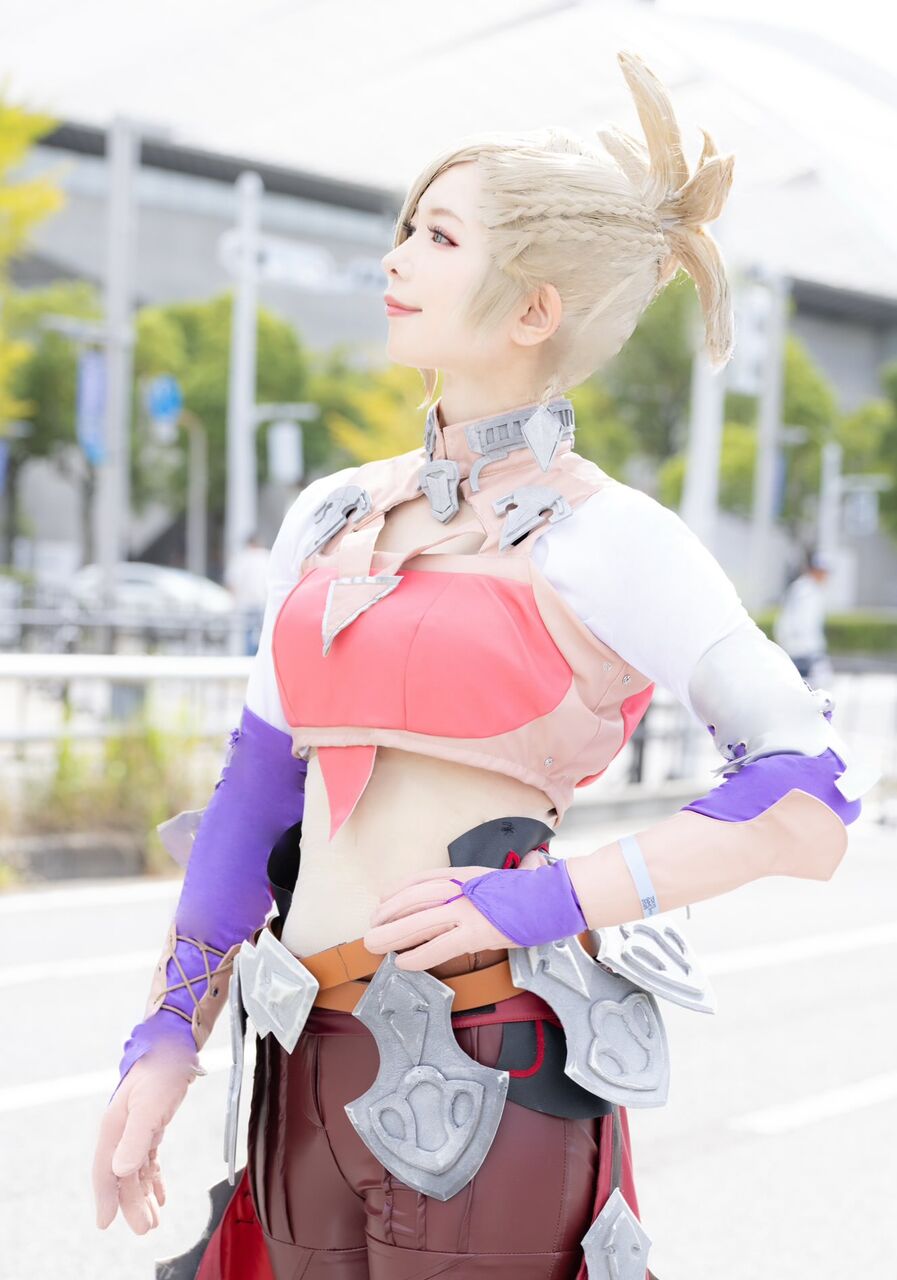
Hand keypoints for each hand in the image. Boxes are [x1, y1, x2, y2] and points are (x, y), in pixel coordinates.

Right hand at [93, 1043, 203, 1234]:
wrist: (173, 1046)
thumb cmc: (161, 1071)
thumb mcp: (149, 1105)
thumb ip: (136, 1138)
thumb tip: (121, 1171)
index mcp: (113, 1127)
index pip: (104, 1170)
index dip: (105, 1198)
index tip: (106, 1224)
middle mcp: (120, 1131)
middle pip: (121, 1176)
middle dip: (131, 1204)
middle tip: (146, 1230)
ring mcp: (134, 1129)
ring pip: (135, 1172)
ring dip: (143, 1196)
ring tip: (154, 1221)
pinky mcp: (150, 1126)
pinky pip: (148, 1160)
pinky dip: (153, 1179)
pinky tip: (160, 1195)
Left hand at [364, 864, 525, 970]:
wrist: (551, 896)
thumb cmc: (528, 891)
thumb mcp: (493, 880)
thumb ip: (474, 886)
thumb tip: (459, 897)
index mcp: (465, 873)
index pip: (422, 879)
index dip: (398, 891)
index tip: (383, 900)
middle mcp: (461, 887)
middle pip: (413, 899)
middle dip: (387, 914)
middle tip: (370, 928)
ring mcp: (467, 910)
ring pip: (419, 921)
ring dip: (392, 935)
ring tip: (375, 945)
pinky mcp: (475, 933)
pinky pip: (438, 947)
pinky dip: (417, 956)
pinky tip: (403, 963)